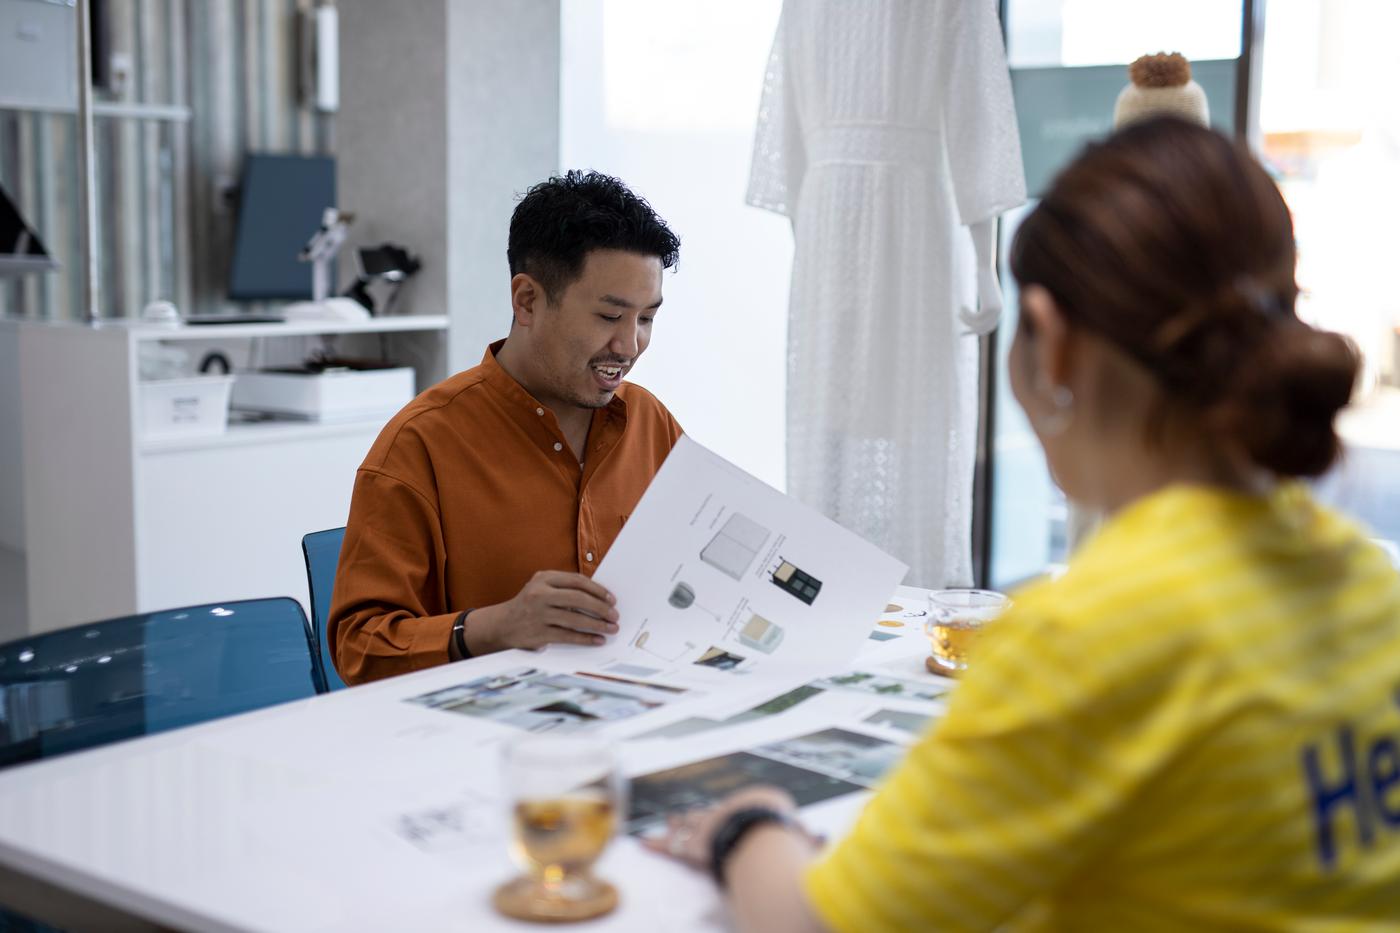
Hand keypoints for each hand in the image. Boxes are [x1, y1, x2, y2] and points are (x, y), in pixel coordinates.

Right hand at [467, 571, 618, 651]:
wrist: (502, 624)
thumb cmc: (529, 604)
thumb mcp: (541, 587)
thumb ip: (564, 587)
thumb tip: (600, 597)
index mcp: (544, 578)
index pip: (577, 581)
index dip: (597, 590)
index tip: (612, 599)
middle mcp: (540, 594)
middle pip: (578, 599)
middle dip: (601, 607)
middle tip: (614, 615)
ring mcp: (538, 614)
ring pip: (575, 619)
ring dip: (597, 625)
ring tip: (611, 628)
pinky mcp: (538, 633)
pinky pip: (568, 636)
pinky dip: (585, 638)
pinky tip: (597, 640)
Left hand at [642, 786, 813, 870]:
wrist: (765, 831)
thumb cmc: (786, 833)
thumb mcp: (801, 836)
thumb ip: (806, 838)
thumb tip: (822, 839)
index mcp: (749, 809)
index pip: (734, 814)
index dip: (724, 817)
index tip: (720, 817)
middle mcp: (726, 815)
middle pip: (708, 816)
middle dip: (696, 817)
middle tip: (682, 815)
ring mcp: (709, 828)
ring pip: (687, 828)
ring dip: (676, 828)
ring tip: (667, 824)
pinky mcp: (695, 846)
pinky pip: (671, 846)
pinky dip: (656, 845)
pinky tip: (643, 843)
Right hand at [958, 265, 1004, 334]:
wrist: (985, 270)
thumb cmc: (982, 280)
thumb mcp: (983, 296)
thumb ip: (983, 307)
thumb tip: (976, 321)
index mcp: (999, 310)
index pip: (989, 328)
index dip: (977, 332)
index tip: (965, 332)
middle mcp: (999, 312)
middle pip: (984, 328)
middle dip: (971, 330)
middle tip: (961, 332)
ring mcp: (995, 310)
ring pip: (977, 324)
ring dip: (966, 320)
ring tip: (959, 313)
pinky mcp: (989, 307)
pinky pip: (975, 317)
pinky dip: (966, 314)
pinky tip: (962, 306)